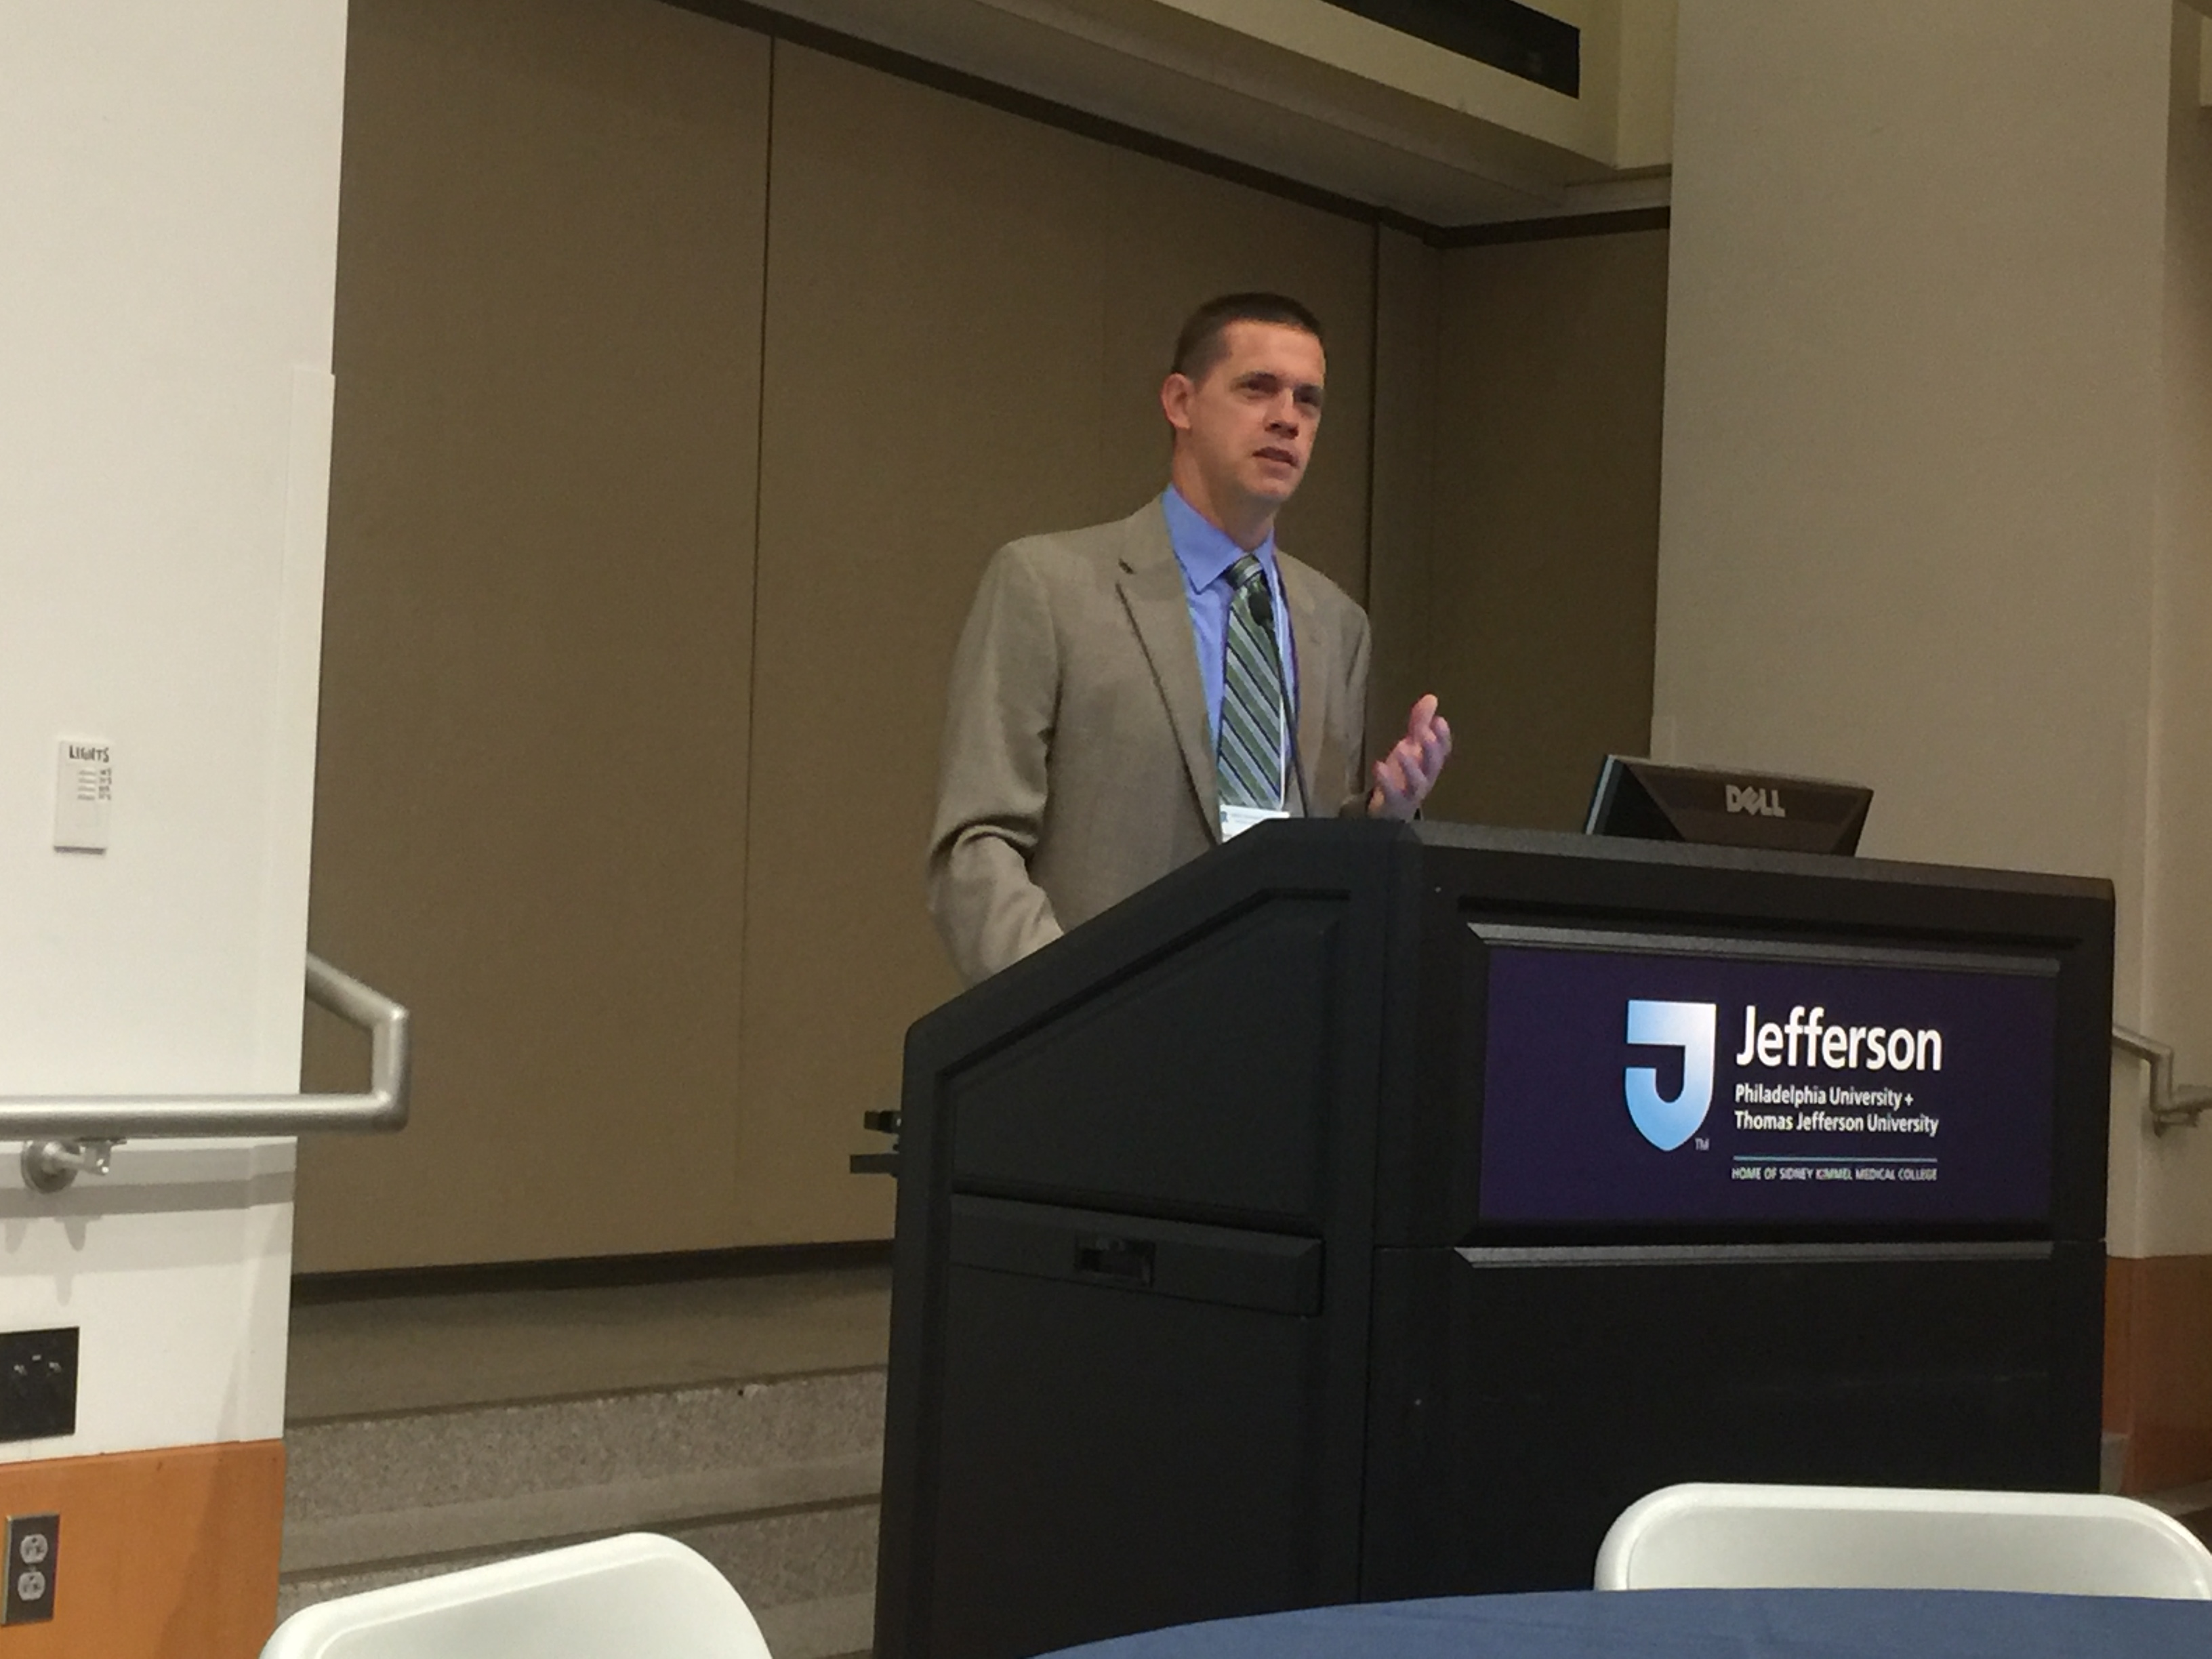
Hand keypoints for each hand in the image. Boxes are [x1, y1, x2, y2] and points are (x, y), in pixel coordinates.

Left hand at [1368, 694, 1450, 820]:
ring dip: (1411, 766)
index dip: (1442, 737)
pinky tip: (1379, 766)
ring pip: (1417, 782)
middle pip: (1433, 765)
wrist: (1390, 809)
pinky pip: (1393, 794)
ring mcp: (1410, 793)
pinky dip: (1386, 781)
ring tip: (1402, 748)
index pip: (1442, 750)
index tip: (1440, 720)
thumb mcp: (1411, 746)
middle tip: (1425, 733)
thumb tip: (1431, 697)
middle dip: (1431, 749)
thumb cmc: (1403, 775)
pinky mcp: (1394, 804)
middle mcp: (1424, 778)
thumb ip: (1419, 723)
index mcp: (1429, 764)